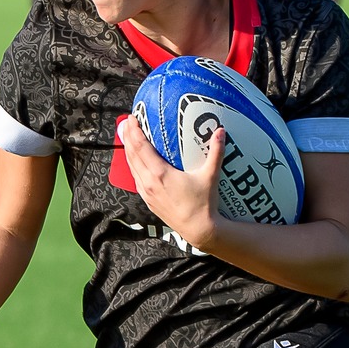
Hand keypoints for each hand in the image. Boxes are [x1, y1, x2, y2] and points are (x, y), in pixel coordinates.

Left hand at [119, 116, 221, 250]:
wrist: (198, 229)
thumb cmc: (204, 203)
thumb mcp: (210, 175)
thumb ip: (216, 152)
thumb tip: (221, 130)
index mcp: (160, 174)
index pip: (140, 147)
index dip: (134, 131)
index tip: (132, 118)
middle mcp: (148, 182)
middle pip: (131, 154)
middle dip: (127, 137)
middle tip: (127, 121)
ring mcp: (146, 192)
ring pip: (131, 167)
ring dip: (128, 150)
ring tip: (128, 137)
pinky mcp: (147, 200)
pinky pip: (135, 178)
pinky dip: (133, 165)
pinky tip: (136, 160)